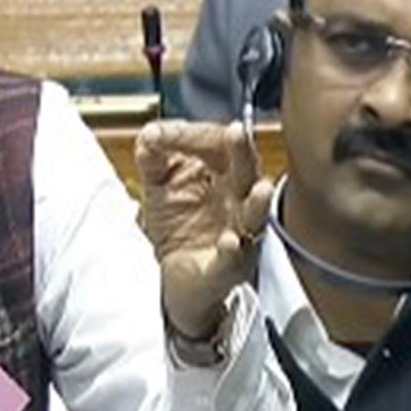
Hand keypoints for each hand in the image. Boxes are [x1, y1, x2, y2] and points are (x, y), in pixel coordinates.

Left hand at [136, 120, 273, 339]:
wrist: (175, 277)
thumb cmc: (177, 225)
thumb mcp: (159, 186)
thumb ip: (154, 159)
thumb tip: (150, 133)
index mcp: (223, 175)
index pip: (216, 146)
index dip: (189, 137)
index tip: (157, 135)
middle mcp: (238, 202)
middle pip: (246, 172)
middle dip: (242, 153)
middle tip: (236, 132)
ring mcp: (239, 234)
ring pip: (254, 217)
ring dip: (257, 204)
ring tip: (259, 188)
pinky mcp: (228, 268)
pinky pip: (234, 259)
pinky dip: (233, 251)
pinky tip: (228, 241)